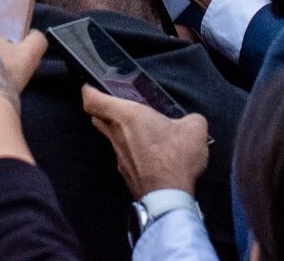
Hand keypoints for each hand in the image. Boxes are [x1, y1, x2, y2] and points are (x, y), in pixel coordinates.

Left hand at [82, 87, 209, 197]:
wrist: (169, 197)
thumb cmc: (175, 158)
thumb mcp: (194, 128)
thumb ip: (191, 119)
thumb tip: (192, 122)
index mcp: (127, 116)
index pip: (93, 100)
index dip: (89, 90)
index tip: (91, 87)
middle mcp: (117, 135)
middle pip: (97, 118)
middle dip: (104, 111)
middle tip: (119, 106)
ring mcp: (119, 156)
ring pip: (111, 138)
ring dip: (121, 132)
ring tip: (141, 130)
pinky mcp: (126, 173)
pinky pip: (124, 155)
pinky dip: (132, 151)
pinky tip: (150, 153)